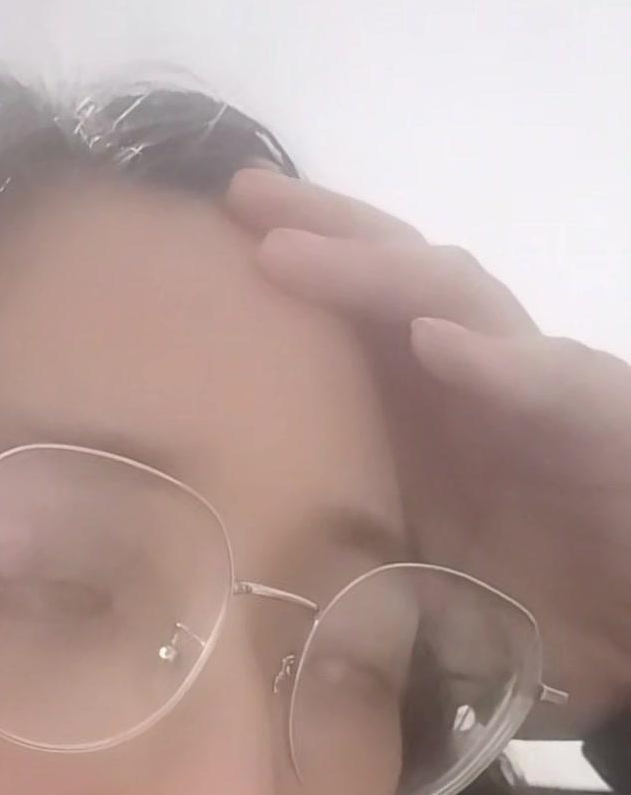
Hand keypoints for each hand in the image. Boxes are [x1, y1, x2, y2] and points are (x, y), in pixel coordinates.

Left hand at [225, 168, 630, 734]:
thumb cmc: (540, 599)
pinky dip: (485, 358)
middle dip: (320, 227)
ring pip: (453, 296)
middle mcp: (472, 377)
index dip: (289, 269)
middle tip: (238, 196)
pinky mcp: (594, 419)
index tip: (203, 244)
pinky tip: (432, 341)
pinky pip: (538, 376)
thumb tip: (233, 576)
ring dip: (371, 271)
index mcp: (425, 406)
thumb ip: (339, 550)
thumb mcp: (412, 574)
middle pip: (394, 271)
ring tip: (293, 255)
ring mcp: (533, 386)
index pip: (353, 313)